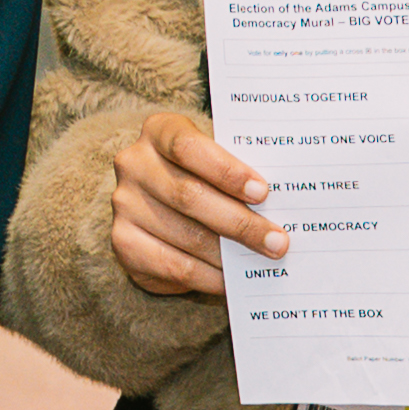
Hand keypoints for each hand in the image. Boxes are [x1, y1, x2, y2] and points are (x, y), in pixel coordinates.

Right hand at [111, 110, 284, 297]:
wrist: (158, 202)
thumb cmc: (202, 175)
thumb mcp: (216, 159)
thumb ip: (239, 172)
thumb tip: (285, 201)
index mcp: (159, 131)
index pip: (188, 147)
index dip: (226, 170)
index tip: (263, 192)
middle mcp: (134, 163)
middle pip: (189, 196)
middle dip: (239, 222)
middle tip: (276, 241)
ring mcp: (124, 204)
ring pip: (185, 235)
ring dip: (230, 254)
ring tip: (263, 261)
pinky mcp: (123, 242)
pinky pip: (173, 265)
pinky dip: (209, 276)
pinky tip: (233, 279)